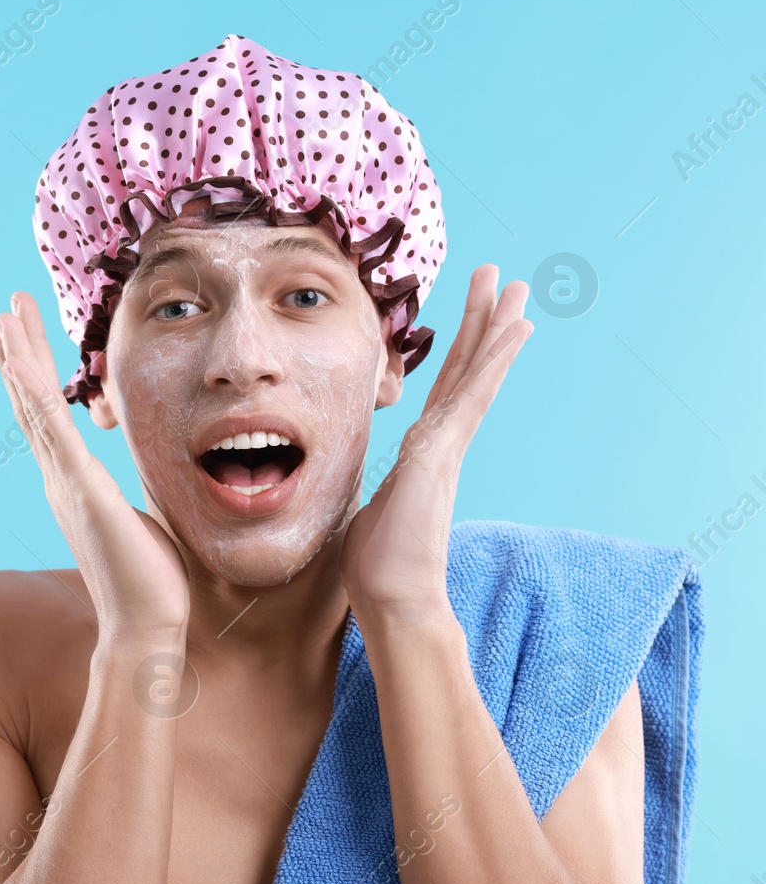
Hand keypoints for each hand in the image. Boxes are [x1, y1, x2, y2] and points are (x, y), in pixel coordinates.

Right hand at [0, 292, 189, 643]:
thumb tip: (144, 487)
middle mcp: (60, 479)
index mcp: (74, 484)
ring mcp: (66, 484)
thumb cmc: (149, 582)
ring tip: (2, 317)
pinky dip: (32, 395)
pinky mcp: (84, 491)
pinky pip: (52, 434)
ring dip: (18, 360)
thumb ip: (132, 496)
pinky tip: (18, 363)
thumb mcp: (141, 521)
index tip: (21, 335)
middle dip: (19, 352)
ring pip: (33, 409)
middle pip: (30, 403)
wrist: (144, 627)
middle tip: (5, 307)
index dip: (33, 374)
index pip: (47, 417)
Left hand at [340, 265, 532, 616]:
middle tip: (501, 281)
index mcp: (422, 457)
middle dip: (481, 325)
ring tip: (512, 285)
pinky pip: (474, 395)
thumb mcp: (368, 517)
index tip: (476, 324)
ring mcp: (445, 448)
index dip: (459, 357)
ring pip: (475, 374)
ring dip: (493, 328)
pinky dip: (494, 359)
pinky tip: (514, 328)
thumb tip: (368, 506)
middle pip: (465, 373)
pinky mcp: (442, 453)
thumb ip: (378, 498)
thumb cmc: (378, 571)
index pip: (444, 394)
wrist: (395, 603)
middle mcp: (440, 446)